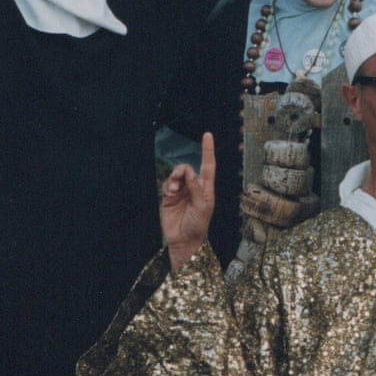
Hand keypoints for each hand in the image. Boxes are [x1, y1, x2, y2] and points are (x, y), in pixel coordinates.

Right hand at [161, 132, 215, 272]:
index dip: (207, 150)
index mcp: (206, 188)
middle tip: (179, 180)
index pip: (208, 165)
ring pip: (176, 175)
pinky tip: (169, 193)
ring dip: (174, 178)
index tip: (207, 135)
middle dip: (182, 171)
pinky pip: (167, 183)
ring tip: (173, 190)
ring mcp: (181, 192)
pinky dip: (167, 185)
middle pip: (187, 168)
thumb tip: (190, 172)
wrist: (184, 240)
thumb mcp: (202, 206)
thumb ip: (196, 188)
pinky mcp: (169, 198)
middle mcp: (194, 187)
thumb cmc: (198, 225)